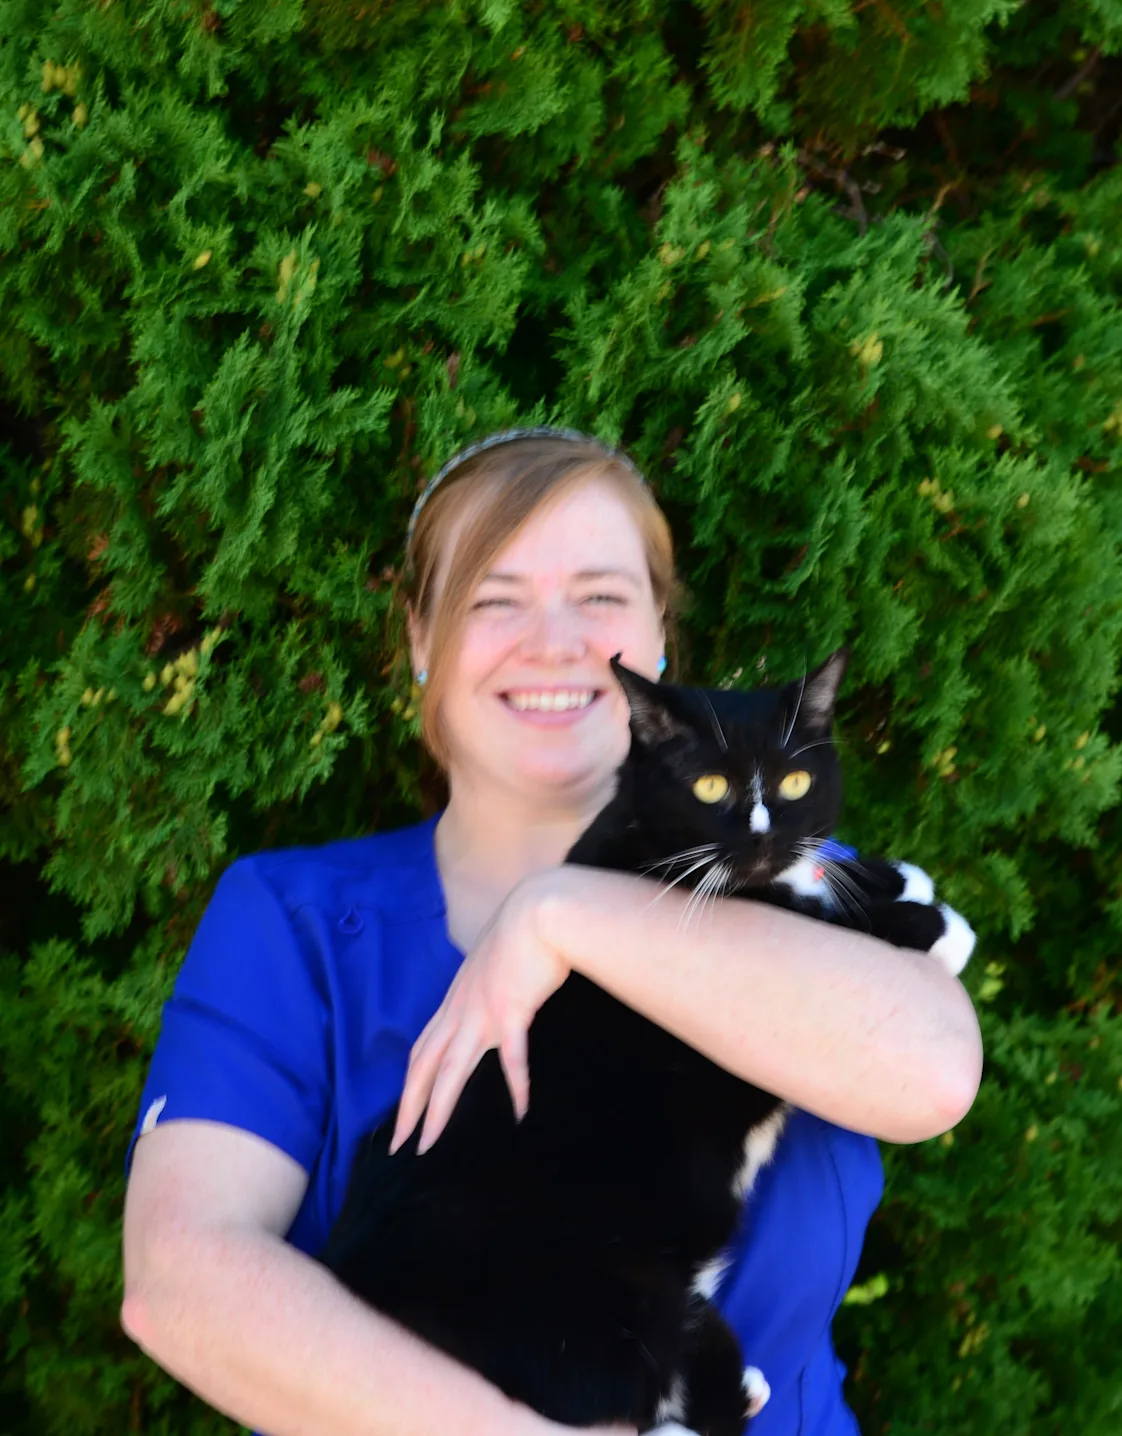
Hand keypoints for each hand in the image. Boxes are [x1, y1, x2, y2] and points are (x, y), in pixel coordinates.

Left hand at [390, 870, 571, 1154]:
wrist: (538, 910)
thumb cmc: (520, 933)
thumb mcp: (490, 966)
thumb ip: (484, 990)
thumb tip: (491, 1005)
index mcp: (454, 1002)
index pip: (422, 1051)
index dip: (408, 1087)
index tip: (401, 1118)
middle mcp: (460, 1011)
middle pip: (424, 1067)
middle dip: (408, 1108)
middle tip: (398, 1145)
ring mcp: (483, 1013)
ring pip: (451, 1070)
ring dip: (438, 1108)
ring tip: (428, 1142)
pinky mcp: (512, 1011)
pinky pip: (512, 1057)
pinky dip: (516, 1085)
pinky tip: (520, 1111)